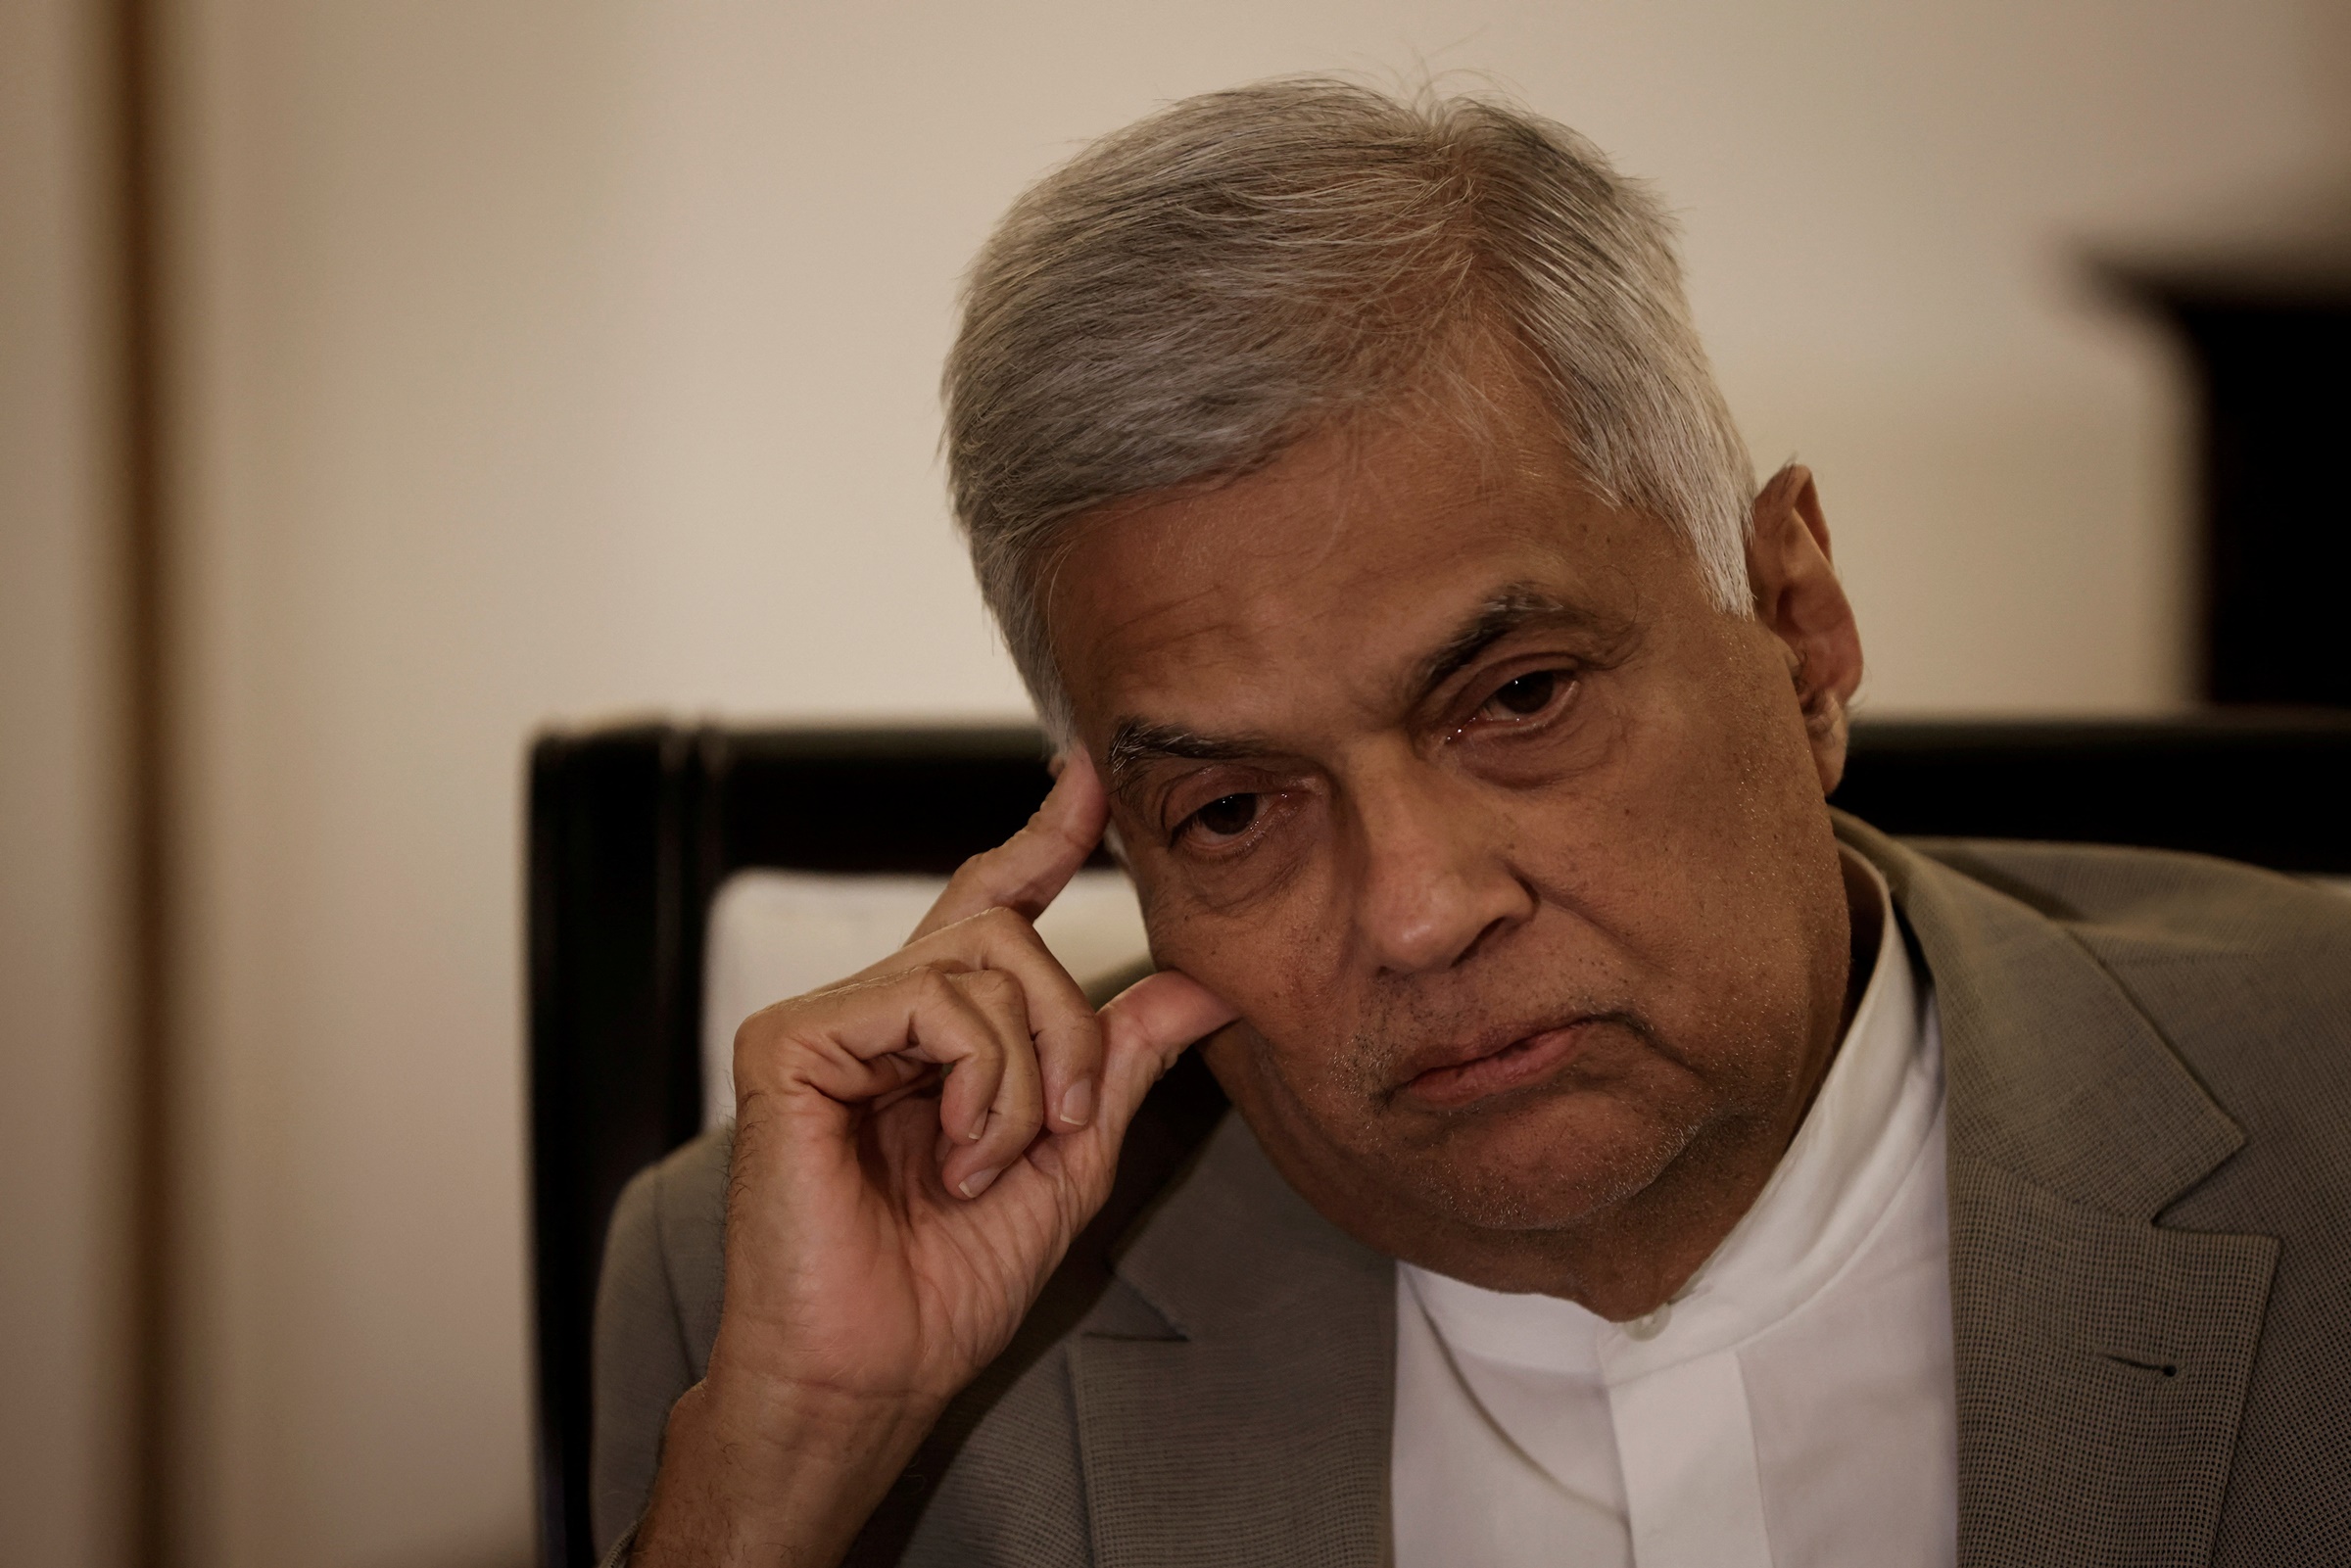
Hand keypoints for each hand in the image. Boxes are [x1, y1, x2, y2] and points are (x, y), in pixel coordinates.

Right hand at [633, 751, 1235, 1566]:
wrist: (874, 1371)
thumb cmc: (948, 1285)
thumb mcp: (1067, 1159)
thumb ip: (1118, 1063)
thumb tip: (1200, 987)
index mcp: (934, 1034)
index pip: (991, 902)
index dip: (1041, 835)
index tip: (1087, 776)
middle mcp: (878, 1011)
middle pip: (1007, 931)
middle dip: (1069, 1029)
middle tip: (1061, 1125)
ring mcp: (828, 1021)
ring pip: (982, 966)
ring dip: (1025, 1079)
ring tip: (987, 1165)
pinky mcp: (789, 1042)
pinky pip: (931, 1003)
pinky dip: (977, 1086)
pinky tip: (954, 1158)